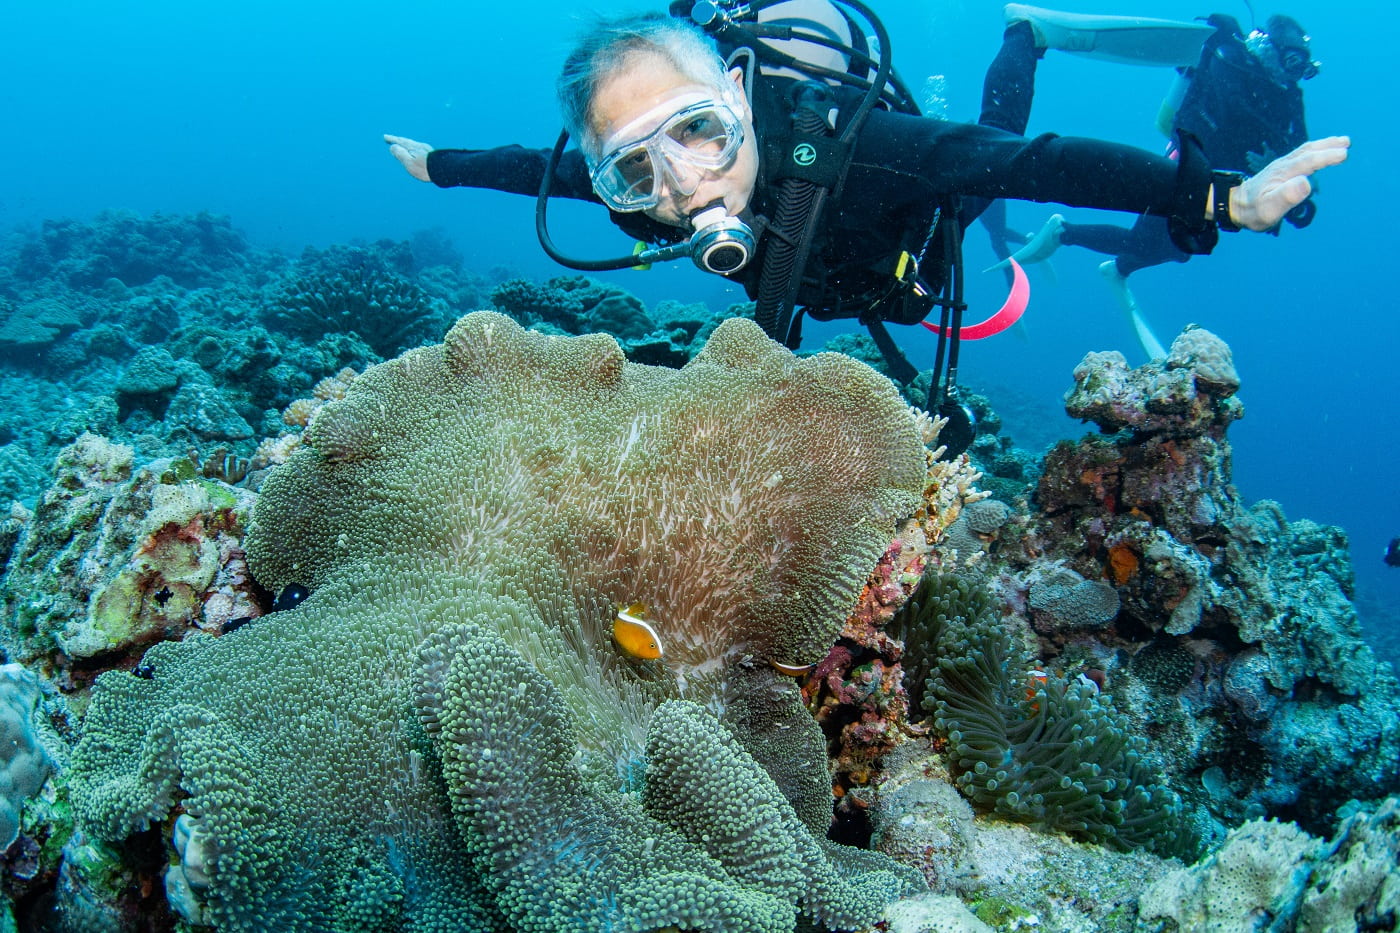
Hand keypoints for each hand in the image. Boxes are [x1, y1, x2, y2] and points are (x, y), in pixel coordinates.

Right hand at [384, 134, 432, 182]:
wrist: (443, 170)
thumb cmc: (425, 169)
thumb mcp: (409, 162)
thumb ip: (400, 154)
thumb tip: (393, 146)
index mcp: (412, 147)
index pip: (399, 141)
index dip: (392, 139)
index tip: (385, 137)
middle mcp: (419, 146)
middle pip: (406, 141)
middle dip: (398, 140)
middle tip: (390, 138)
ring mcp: (426, 149)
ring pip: (413, 144)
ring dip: (406, 143)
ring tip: (402, 144)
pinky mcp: (431, 154)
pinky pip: (418, 147)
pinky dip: (413, 147)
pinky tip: (416, 150)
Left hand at [1227, 136, 1348, 230]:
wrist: (1233, 205)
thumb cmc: (1252, 211)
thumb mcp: (1268, 209)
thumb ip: (1286, 196)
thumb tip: (1305, 182)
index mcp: (1282, 173)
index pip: (1308, 162)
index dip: (1326, 156)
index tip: (1343, 153)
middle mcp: (1282, 166)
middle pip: (1307, 152)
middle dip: (1328, 147)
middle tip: (1346, 142)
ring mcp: (1281, 166)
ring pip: (1304, 151)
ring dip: (1323, 145)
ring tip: (1341, 141)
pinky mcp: (1280, 169)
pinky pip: (1301, 155)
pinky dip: (1314, 150)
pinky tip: (1321, 151)